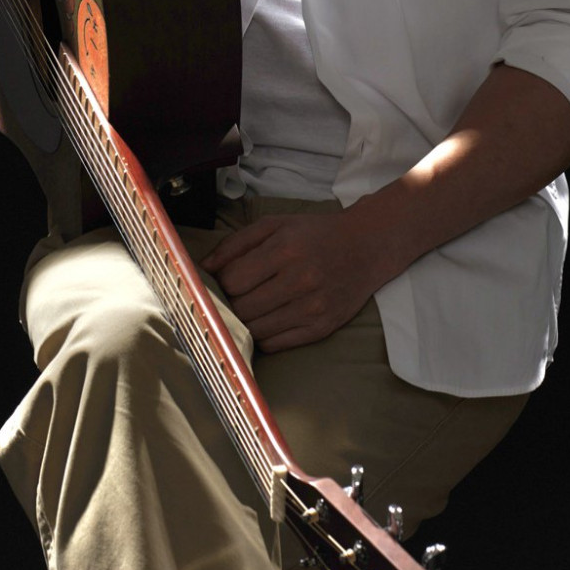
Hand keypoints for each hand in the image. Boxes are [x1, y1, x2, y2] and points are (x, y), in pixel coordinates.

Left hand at [201, 210, 383, 352]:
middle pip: (242, 308)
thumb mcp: (274, 225)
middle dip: (229, 304)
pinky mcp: (322, 329)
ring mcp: (313, 308)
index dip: (220, 283)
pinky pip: (275, 345)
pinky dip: (263, 336)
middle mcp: (300, 280)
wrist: (366, 247)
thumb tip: (204, 268)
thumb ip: (235, 244)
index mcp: (286, 250)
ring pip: (256, 330)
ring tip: (247, 308)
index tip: (220, 280)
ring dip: (243, 322)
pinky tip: (265, 320)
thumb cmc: (314, 234)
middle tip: (231, 296)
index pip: (233, 281)